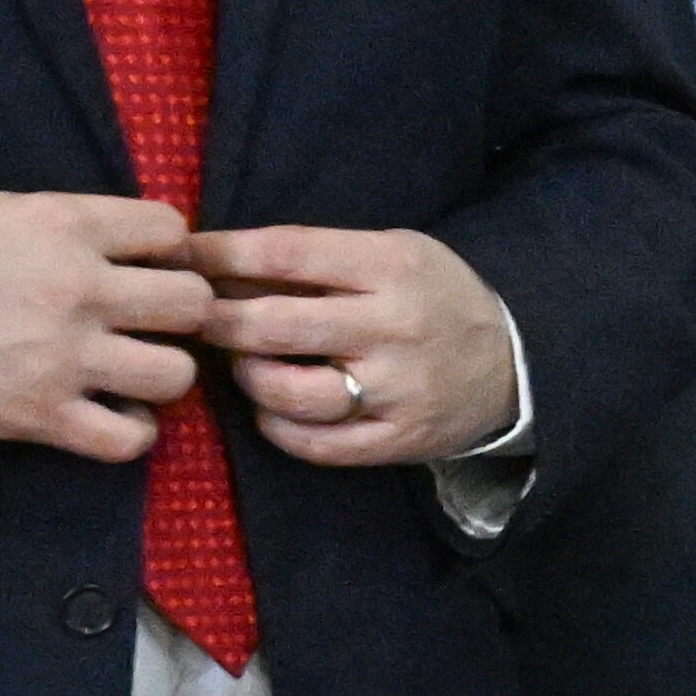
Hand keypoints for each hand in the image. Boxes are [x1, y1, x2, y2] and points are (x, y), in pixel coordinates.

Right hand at [0, 190, 214, 460]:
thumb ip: (66, 225)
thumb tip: (121, 243)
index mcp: (67, 225)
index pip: (170, 229)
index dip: (169, 249)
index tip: (149, 263)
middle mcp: (81, 289)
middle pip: (191, 303)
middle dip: (180, 313)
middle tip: (152, 322)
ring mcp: (66, 357)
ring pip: (177, 375)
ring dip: (163, 375)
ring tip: (134, 371)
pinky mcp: (42, 416)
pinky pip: (128, 440)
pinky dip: (131, 432)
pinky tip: (114, 416)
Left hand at [189, 225, 525, 466]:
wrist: (512, 364)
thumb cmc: (433, 297)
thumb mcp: (391, 252)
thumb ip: (318, 256)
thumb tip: (218, 260)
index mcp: (391, 266)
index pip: (285, 253)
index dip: (220, 254)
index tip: (183, 255)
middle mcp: (392, 328)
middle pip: (274, 325)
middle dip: (218, 320)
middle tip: (193, 318)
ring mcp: (395, 390)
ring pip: (289, 392)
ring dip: (248, 376)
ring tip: (243, 362)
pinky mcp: (396, 440)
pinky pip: (315, 443)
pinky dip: (278, 426)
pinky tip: (272, 408)